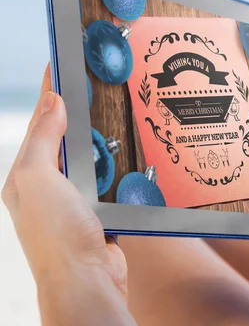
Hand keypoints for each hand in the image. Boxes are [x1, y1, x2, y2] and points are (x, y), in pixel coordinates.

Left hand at [2, 65, 132, 324]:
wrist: (86, 279)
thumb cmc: (55, 233)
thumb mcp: (36, 178)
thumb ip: (42, 139)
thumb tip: (52, 101)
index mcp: (26, 174)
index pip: (40, 121)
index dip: (50, 91)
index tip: (62, 64)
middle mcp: (48, 186)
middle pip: (64, 137)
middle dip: (77, 110)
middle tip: (94, 83)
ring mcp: (74, 200)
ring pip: (89, 157)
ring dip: (100, 138)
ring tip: (114, 113)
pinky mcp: (98, 211)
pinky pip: (107, 178)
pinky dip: (116, 164)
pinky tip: (128, 154)